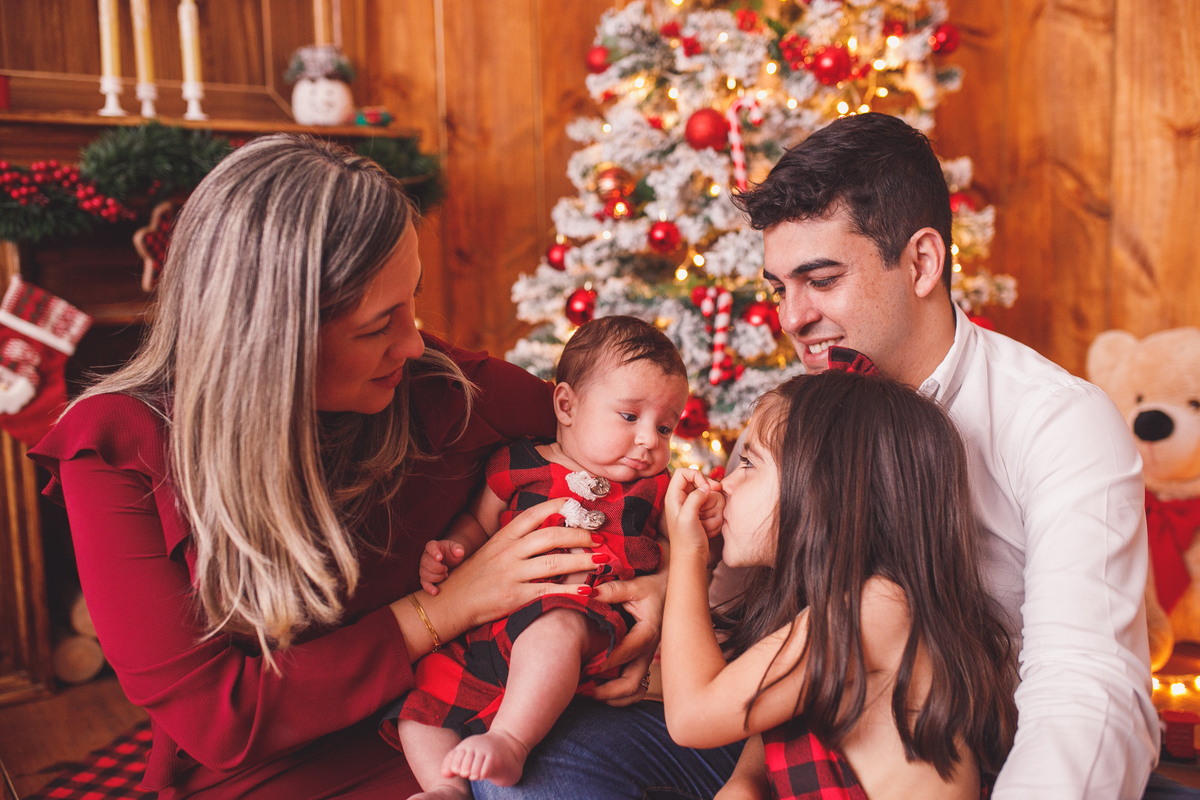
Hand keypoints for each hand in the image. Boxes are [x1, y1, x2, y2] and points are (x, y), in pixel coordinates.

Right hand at [420, 539, 466, 594]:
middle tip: (446, 569)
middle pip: (426, 562)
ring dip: (436, 577)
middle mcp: (426, 556)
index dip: (434, 552)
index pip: (430, 546)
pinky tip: (435, 592)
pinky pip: (424, 583)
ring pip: (424, 573)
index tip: (440, 558)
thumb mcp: (457, 548)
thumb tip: (459, 552)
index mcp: (433, 546)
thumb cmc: (453, 553)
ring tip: (445, 575)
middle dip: (437, 568)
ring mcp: (424, 568)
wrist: (452, 562)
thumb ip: (458, 548)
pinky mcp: (425, 578)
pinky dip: (429, 588)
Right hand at [427, 497, 606, 634]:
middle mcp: (508, 552)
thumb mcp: (492, 550)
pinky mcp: (514, 596)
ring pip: (553, 562)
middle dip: (579, 535)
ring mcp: (511, 574)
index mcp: (503, 537)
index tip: (577, 505)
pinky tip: (586, 590)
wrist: (450, 603)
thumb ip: (516, 540)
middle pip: (550, 536)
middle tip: (598, 538)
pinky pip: (547, 591)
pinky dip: (569, 590)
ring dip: (581, 561)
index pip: (533, 515)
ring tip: (601, 560)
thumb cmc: (474, 576)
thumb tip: (547, 530)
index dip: (557, 507)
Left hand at [591, 570, 666, 705]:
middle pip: (632, 683)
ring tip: (588, 694)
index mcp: (648, 632)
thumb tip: (586, 593)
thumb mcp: (634, 584)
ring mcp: (646, 658)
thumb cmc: (652, 586)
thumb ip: (612, 590)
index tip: (586, 668)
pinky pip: (635, 686)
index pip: (627, 652)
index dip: (607, 662)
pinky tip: (599, 689)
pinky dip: (618, 694)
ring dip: (612, 697)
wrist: (671, 589)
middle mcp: (649, 650)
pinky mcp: (642, 660)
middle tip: (582, 690)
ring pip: (634, 690)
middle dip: (607, 691)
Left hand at [664, 468, 718, 558]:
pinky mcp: (700, 515)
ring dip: (713, 505)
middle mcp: (681, 500)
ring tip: (708, 521)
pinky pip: (712, 506)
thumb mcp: (688, 517)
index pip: (683, 472)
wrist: (691, 559)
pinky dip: (714, 514)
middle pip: (698, 481)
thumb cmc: (686, 540)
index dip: (696, 475)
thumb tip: (706, 487)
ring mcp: (691, 507)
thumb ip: (695, 498)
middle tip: (718, 494)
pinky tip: (710, 527)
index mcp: (673, 497)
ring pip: (708, 495)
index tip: (706, 487)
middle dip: (709, 490)